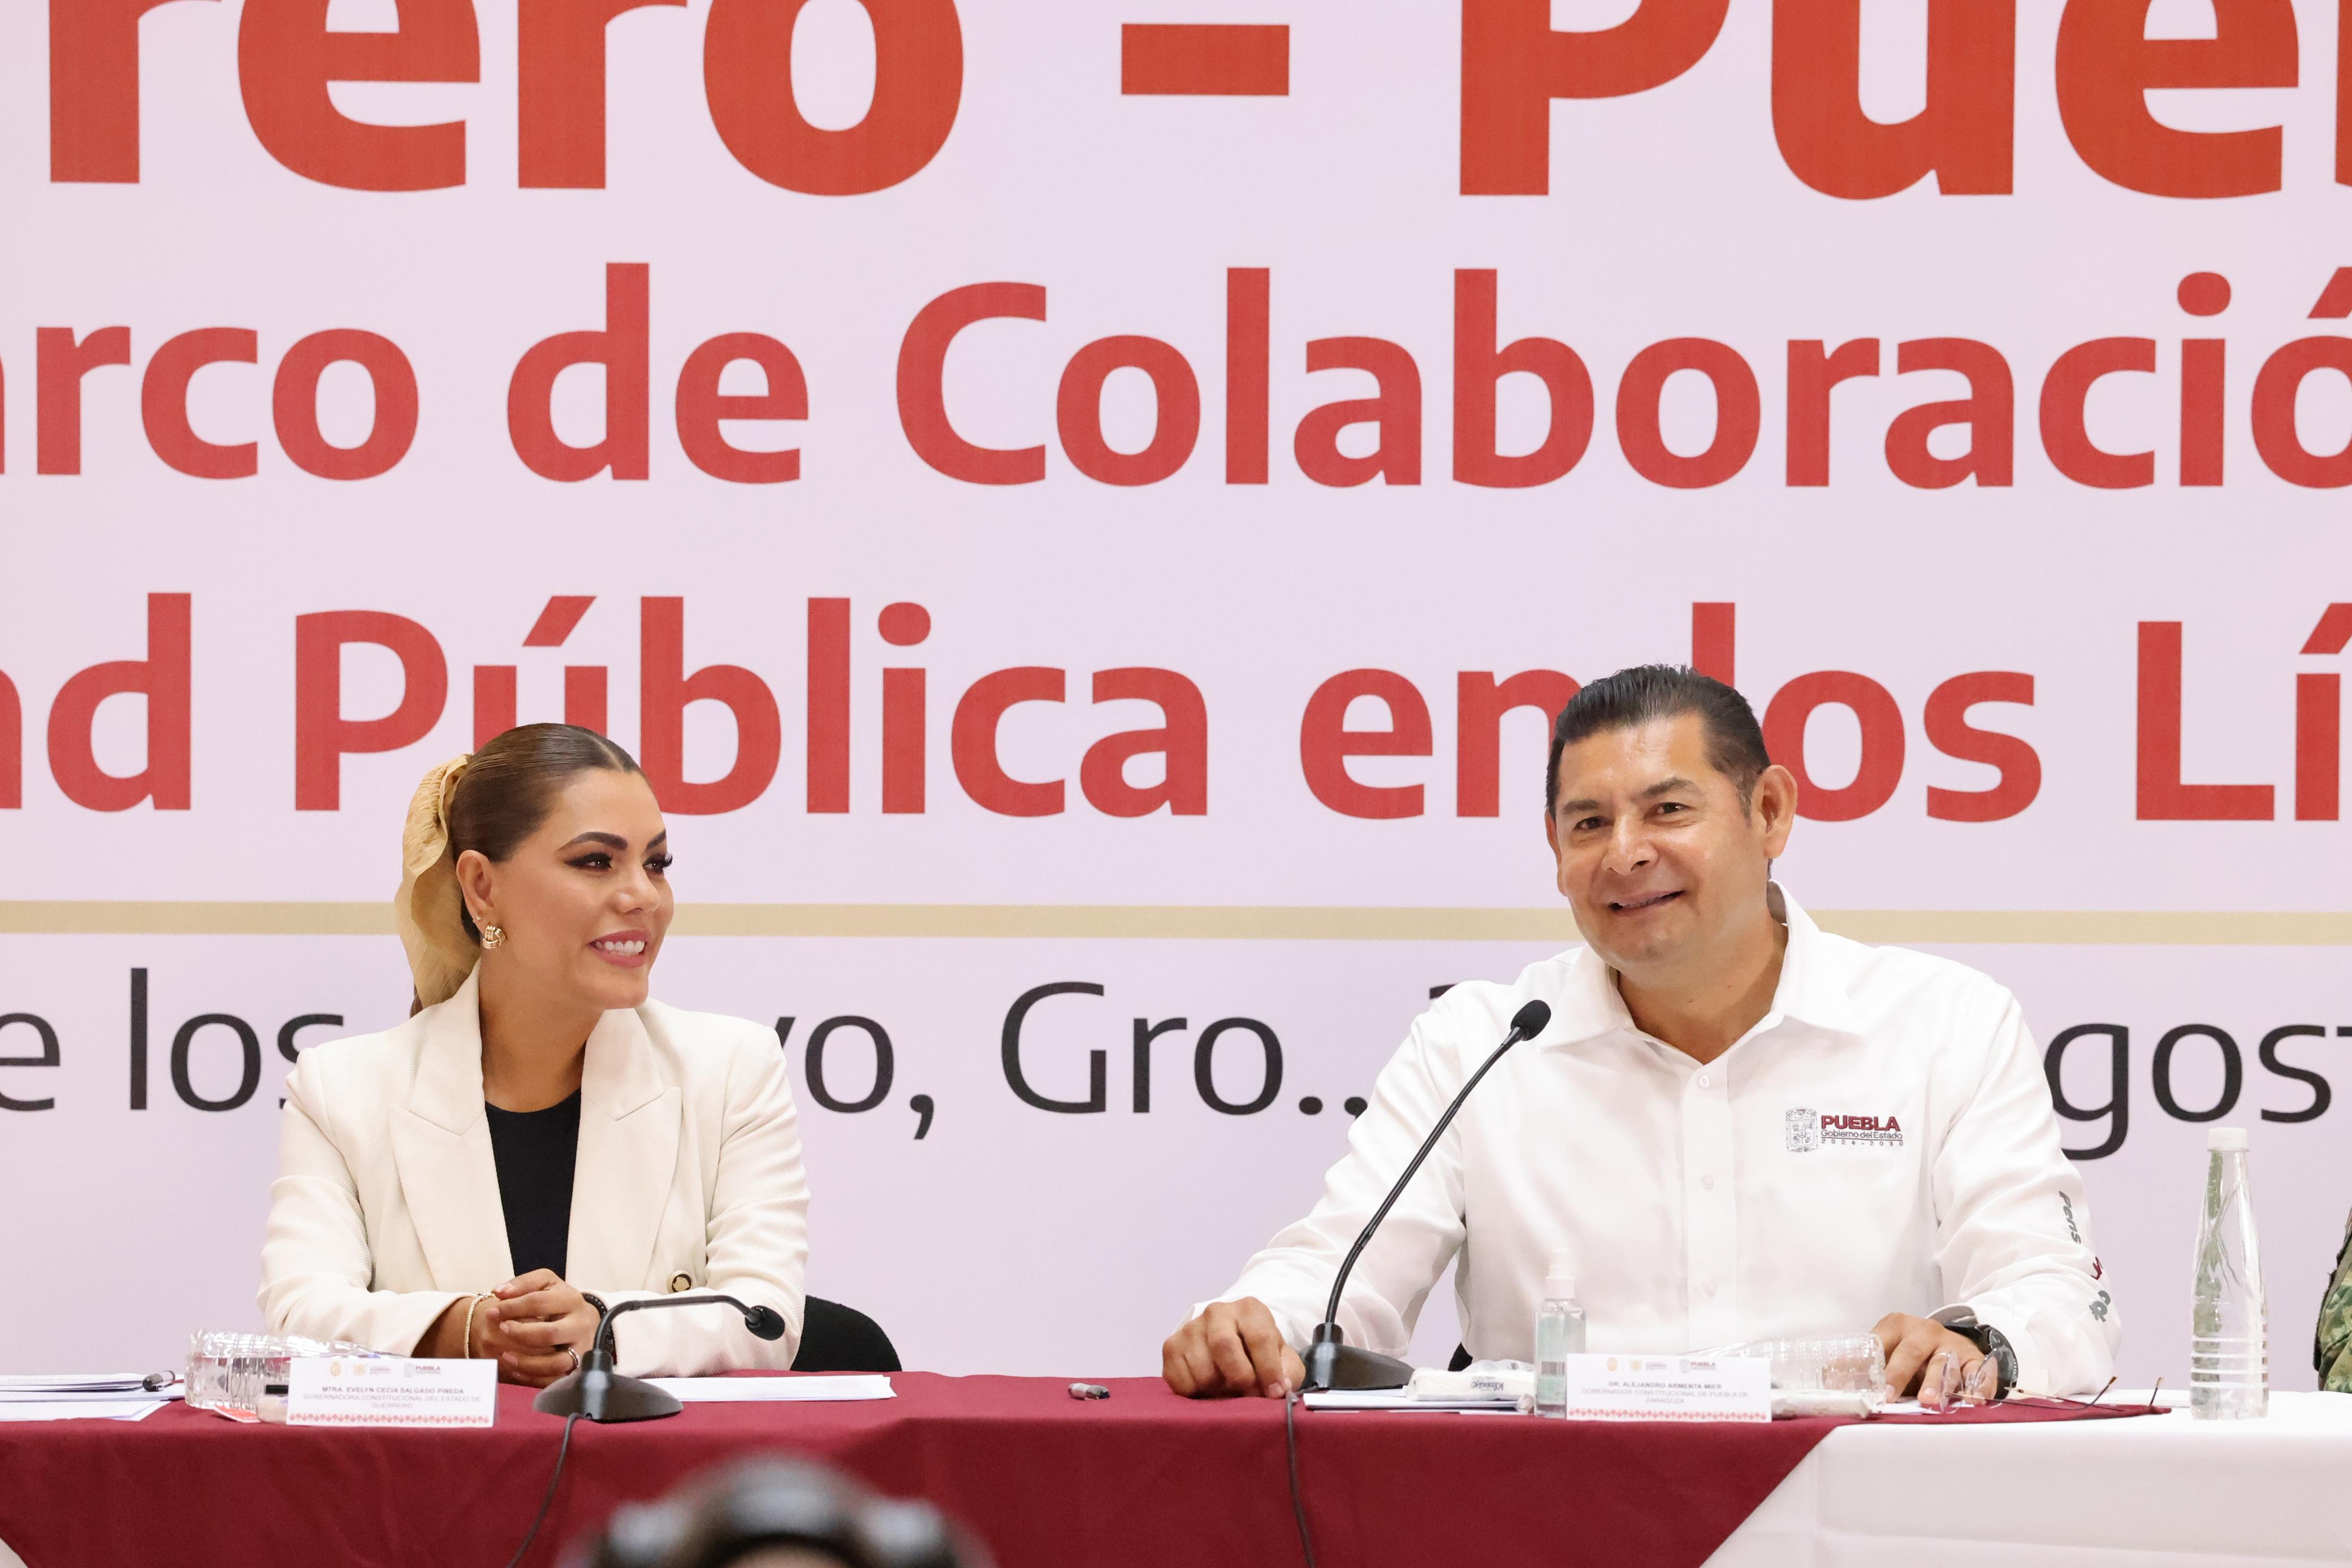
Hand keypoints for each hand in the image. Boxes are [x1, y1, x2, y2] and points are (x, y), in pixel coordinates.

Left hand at [479, 1270, 598, 1387]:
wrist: (584, 1321)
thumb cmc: (558, 1302)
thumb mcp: (546, 1284)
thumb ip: (523, 1283)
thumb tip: (499, 1291)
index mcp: (572, 1299)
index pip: (539, 1302)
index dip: (512, 1307)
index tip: (493, 1311)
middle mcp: (581, 1325)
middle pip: (548, 1333)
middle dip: (520, 1333)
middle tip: (501, 1329)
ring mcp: (581, 1349)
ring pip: (555, 1362)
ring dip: (526, 1361)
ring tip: (506, 1356)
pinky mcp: (578, 1368)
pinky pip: (555, 1379)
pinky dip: (533, 1377)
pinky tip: (516, 1369)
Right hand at [1162, 1298, 1305, 1398]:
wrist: (1230, 1343)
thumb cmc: (1259, 1354)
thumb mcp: (1283, 1359)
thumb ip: (1288, 1372)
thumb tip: (1280, 1387)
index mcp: (1249, 1309)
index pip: (1259, 1337)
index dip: (1268, 1370)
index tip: (1274, 1393)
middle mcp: (1217, 1312)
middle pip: (1223, 1346)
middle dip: (1239, 1378)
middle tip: (1247, 1393)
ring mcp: (1190, 1328)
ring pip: (1202, 1371)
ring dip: (1219, 1390)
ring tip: (1228, 1388)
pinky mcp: (1171, 1346)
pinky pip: (1182, 1382)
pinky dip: (1197, 1394)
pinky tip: (1208, 1387)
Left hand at [1872, 1312, 1988, 1404]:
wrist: (1950, 1342)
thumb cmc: (1912, 1353)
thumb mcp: (1889, 1350)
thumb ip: (1867, 1365)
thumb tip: (1839, 1382)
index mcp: (1898, 1326)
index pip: (1881, 1342)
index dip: (1873, 1365)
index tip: (1868, 1386)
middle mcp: (1926, 1331)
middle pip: (1911, 1351)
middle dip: (1900, 1374)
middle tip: (1890, 1396)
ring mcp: (1952, 1344)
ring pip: (1944, 1362)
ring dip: (1936, 1383)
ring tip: (1930, 1401)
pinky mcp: (1975, 1358)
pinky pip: (1978, 1372)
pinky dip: (1977, 1387)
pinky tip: (1972, 1401)